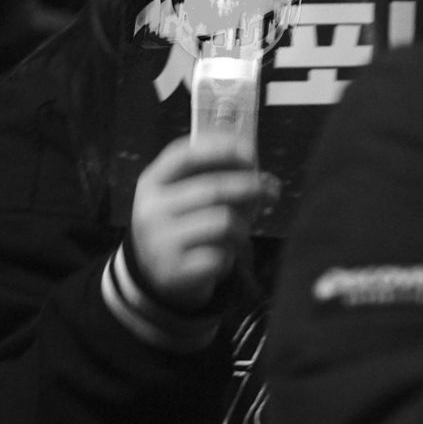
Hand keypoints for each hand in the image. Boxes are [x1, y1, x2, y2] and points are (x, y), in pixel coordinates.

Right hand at [127, 136, 268, 314]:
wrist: (152, 274)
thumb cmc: (178, 225)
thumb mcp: (180, 197)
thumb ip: (210, 178)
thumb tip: (256, 169)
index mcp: (151, 183)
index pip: (184, 156)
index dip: (219, 149)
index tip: (249, 151)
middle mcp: (151, 209)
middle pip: (213, 189)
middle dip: (250, 187)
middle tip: (271, 190)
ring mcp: (161, 241)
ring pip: (224, 222)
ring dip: (242, 227)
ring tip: (240, 232)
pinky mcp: (176, 270)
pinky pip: (221, 255)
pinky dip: (229, 255)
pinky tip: (222, 256)